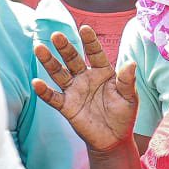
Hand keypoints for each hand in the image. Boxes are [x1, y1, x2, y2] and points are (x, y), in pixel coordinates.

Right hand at [33, 29, 137, 151]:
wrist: (114, 139)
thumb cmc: (123, 115)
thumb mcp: (129, 98)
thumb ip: (127, 81)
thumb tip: (131, 63)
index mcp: (103, 72)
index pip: (95, 53)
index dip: (90, 41)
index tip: (85, 28)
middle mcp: (86, 78)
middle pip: (72, 59)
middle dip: (65, 47)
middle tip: (57, 35)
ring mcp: (74, 91)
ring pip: (59, 73)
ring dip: (49, 62)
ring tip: (39, 48)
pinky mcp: (66, 106)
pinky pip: (53, 97)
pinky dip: (44, 90)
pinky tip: (37, 82)